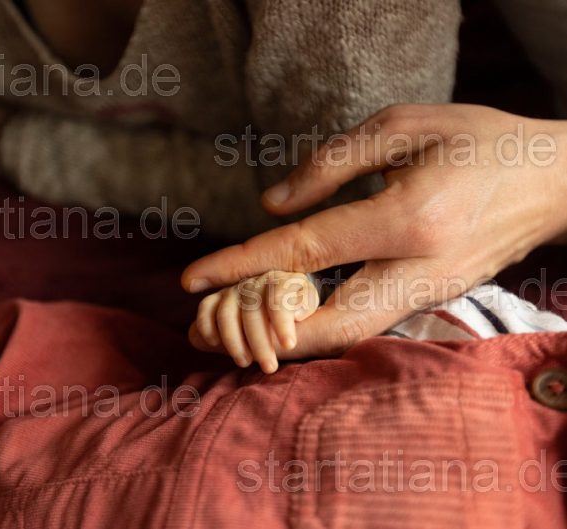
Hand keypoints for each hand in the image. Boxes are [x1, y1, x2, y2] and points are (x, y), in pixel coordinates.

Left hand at [183, 104, 566, 356]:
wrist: (553, 180)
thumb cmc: (478, 141)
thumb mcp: (401, 127)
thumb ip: (329, 165)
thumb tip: (270, 207)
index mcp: (409, 217)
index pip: (305, 249)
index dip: (241, 264)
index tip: (192, 279)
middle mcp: (420, 269)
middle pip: (327, 323)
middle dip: (258, 332)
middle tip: (205, 332)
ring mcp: (430, 293)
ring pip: (348, 335)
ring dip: (286, 340)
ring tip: (232, 331)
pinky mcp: (434, 299)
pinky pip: (367, 324)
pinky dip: (321, 328)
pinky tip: (285, 318)